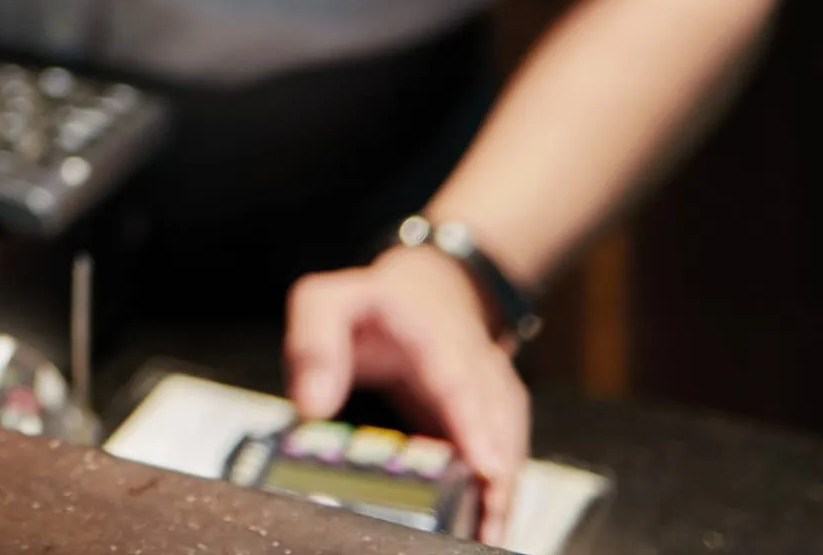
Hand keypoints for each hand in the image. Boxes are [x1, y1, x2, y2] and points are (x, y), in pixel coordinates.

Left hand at [286, 244, 530, 542]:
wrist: (429, 292)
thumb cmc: (376, 303)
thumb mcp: (328, 302)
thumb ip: (314, 346)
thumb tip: (312, 407)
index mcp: (438, 336)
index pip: (460, 382)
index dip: (476, 426)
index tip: (486, 467)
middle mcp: (477, 367)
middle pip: (498, 426)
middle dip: (496, 478)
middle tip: (486, 526)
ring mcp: (494, 395)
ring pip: (510, 447)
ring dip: (502, 494)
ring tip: (486, 535)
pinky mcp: (498, 421)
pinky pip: (506, 459)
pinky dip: (499, 494)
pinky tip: (485, 527)